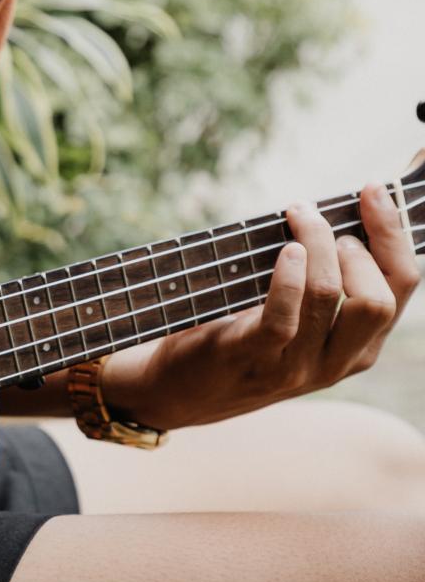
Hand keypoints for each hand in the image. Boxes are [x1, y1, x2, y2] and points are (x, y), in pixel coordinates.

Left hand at [102, 183, 420, 430]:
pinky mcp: (254, 358)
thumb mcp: (296, 322)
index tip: (373, 191)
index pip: (401, 287)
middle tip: (316, 218)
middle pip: (379, 298)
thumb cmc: (239, 340)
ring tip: (297, 218)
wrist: (180, 390)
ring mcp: (296, 366)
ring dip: (316, 243)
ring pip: (331, 295)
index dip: (394, 233)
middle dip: (357, 242)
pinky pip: (285, 314)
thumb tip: (332, 217)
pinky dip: (288, 275)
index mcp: (357, 348)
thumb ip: (322, 286)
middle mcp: (336, 362)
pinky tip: (285, 251)